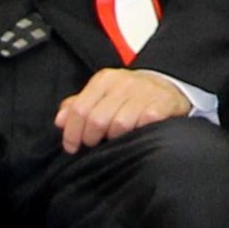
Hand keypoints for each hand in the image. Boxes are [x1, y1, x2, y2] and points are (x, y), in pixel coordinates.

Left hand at [57, 66, 193, 151]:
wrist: (168, 87)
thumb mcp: (102, 94)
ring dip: (115, 138)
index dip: (72, 132)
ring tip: (116, 140)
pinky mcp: (162, 105)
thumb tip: (60, 121)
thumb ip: (78, 106)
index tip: (73, 146)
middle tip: (95, 145)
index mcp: (104, 80)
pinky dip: (137, 134)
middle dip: (92, 138)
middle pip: (97, 119)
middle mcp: (123, 83)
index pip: (80, 108)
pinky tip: (135, 136)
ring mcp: (144, 93)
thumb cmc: (130, 96)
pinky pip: (143, 125)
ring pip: (119, 125)